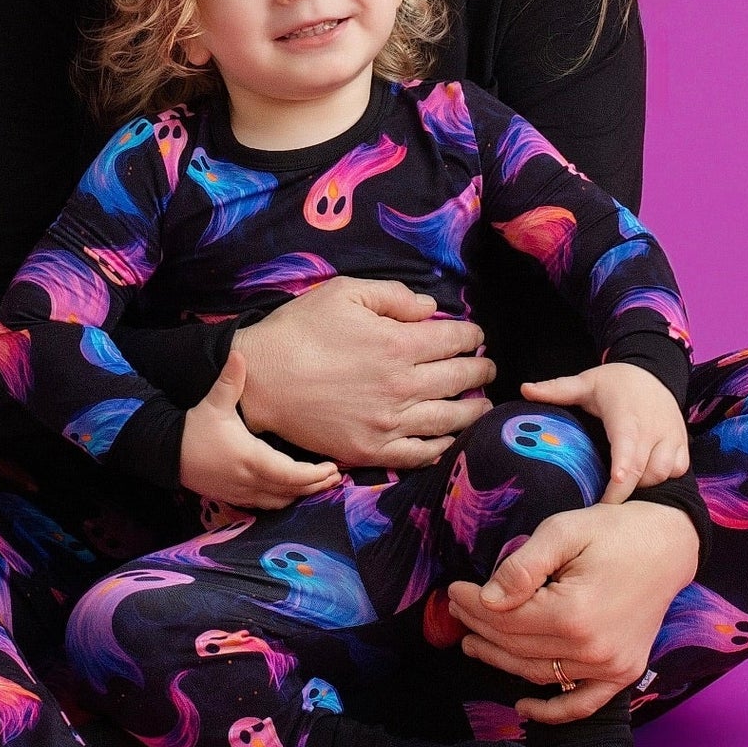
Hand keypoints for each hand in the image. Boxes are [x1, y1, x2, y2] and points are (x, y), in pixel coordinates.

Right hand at [180, 351, 341, 509]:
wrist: (166, 453)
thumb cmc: (194, 428)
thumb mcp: (213, 402)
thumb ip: (230, 380)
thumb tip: (238, 353)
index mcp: (249, 458)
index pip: (290, 475)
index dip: (314, 476)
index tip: (333, 469)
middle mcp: (248, 480)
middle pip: (290, 491)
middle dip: (315, 486)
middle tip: (336, 478)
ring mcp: (241, 492)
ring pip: (279, 502)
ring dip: (301, 495)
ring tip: (320, 484)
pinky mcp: (234, 497)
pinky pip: (265, 505)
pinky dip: (283, 499)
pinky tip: (294, 491)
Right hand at [231, 278, 496, 468]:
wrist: (260, 380)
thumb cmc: (299, 330)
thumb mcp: (344, 293)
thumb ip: (393, 296)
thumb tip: (431, 309)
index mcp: (398, 344)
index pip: (456, 340)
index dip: (472, 336)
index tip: (476, 337)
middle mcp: (403, 386)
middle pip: (461, 379)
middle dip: (480, 371)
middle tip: (487, 368)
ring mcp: (389, 423)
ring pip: (450, 419)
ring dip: (474, 411)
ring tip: (483, 405)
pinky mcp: (372, 450)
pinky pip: (419, 453)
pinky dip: (442, 446)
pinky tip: (449, 439)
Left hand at [447, 501, 698, 722]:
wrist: (669, 546)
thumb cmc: (614, 532)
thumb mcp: (564, 531)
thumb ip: (522, 566)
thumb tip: (487, 599)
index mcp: (574, 613)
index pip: (506, 619)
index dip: (473, 606)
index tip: (452, 590)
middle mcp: (592, 649)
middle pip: (517, 647)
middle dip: (480, 628)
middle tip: (455, 611)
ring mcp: (611, 667)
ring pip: (538, 673)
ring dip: (500, 661)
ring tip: (471, 642)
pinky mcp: (623, 673)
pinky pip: (581, 704)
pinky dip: (552, 712)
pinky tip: (523, 707)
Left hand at [521, 362, 688, 501]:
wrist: (654, 370)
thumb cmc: (615, 382)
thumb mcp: (585, 382)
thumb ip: (556, 390)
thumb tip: (524, 389)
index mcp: (627, 416)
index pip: (628, 448)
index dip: (622, 472)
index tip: (611, 491)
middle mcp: (654, 428)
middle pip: (644, 470)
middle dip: (625, 493)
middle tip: (601, 507)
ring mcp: (671, 436)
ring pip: (663, 473)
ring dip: (644, 486)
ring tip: (621, 492)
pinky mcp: (682, 443)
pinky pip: (679, 470)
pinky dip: (664, 479)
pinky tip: (643, 482)